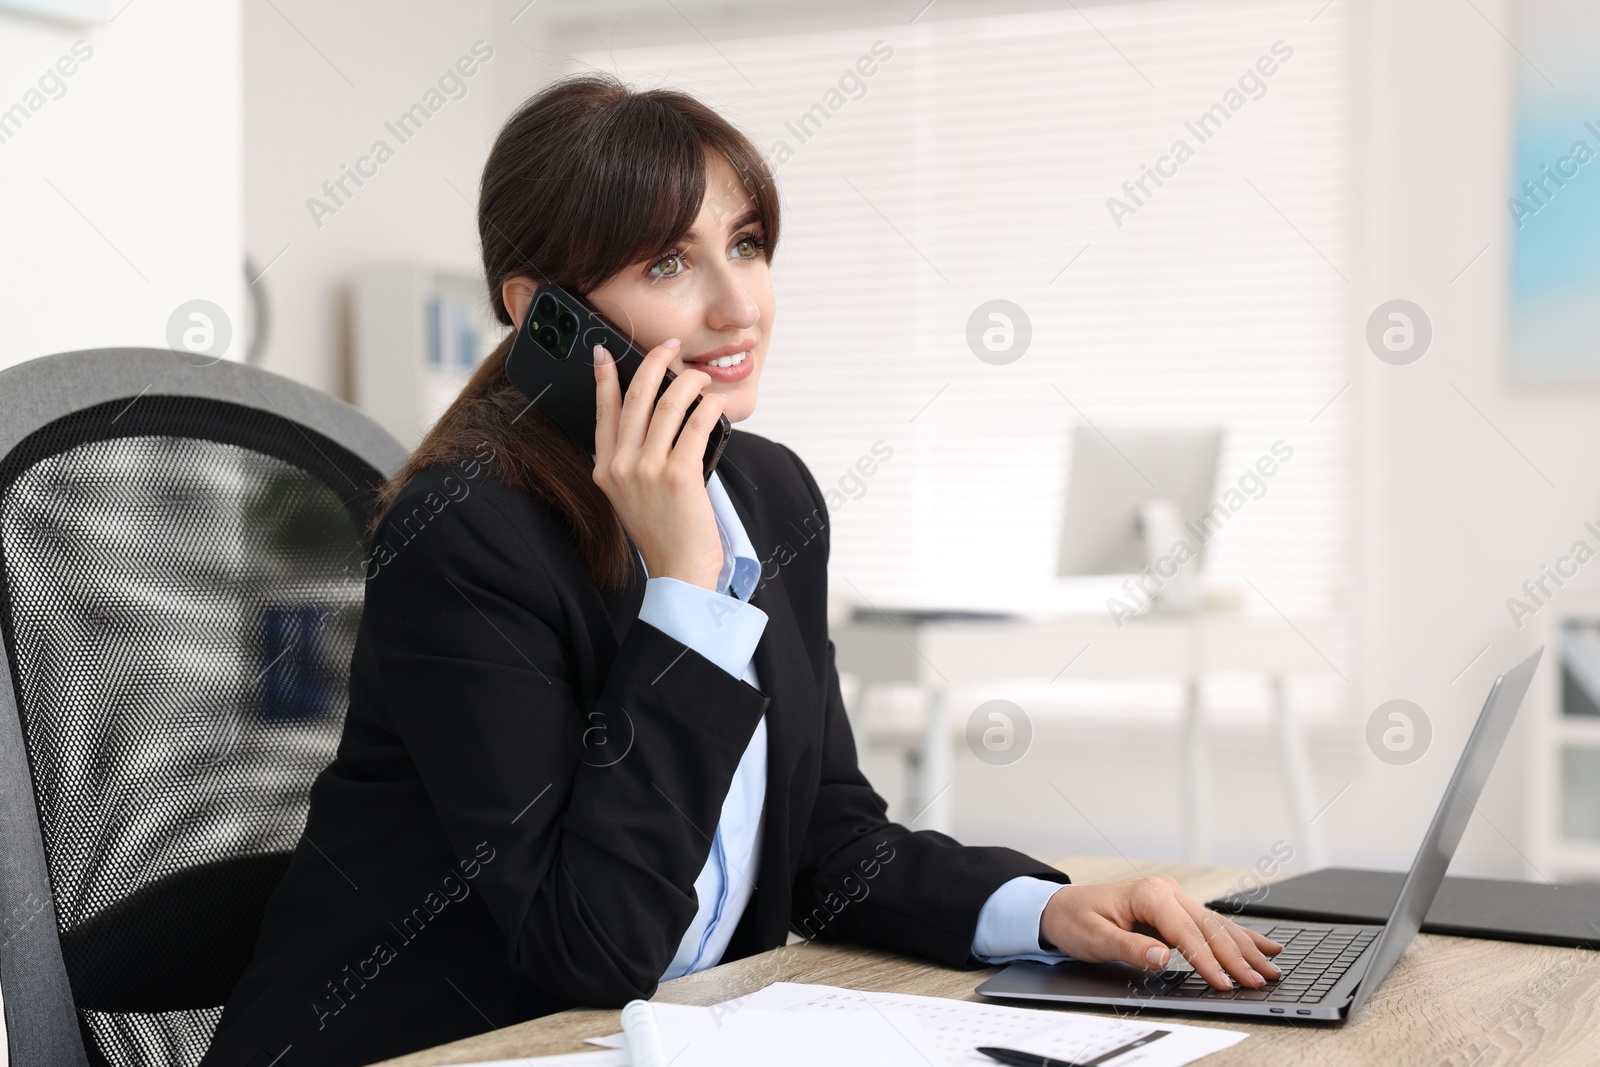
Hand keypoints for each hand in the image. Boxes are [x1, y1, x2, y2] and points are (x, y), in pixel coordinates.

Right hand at [592, 337, 727, 590]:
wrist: (679, 572)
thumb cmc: (663, 533)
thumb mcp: (631, 496)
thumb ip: (632, 462)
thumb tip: (657, 419)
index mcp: (605, 469)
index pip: (603, 412)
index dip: (605, 378)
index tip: (606, 352)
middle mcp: (621, 467)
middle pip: (635, 398)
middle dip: (653, 364)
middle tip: (668, 348)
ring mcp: (648, 470)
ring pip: (668, 405)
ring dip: (689, 382)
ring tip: (701, 377)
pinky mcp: (679, 475)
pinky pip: (696, 425)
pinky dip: (710, 407)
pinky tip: (717, 402)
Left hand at [1038, 877, 1282, 989]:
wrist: (1062, 908)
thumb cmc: (1077, 920)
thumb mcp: (1096, 938)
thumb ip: (1131, 948)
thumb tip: (1163, 957)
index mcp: (1150, 894)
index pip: (1186, 933)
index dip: (1207, 960)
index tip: (1224, 983)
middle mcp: (1167, 892)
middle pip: (1210, 928)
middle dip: (1238, 957)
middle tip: (1261, 980)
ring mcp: (1175, 899)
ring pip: (1218, 926)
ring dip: (1247, 948)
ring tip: (1273, 966)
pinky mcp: (1177, 910)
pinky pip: (1212, 925)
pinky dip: (1240, 936)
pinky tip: (1264, 944)